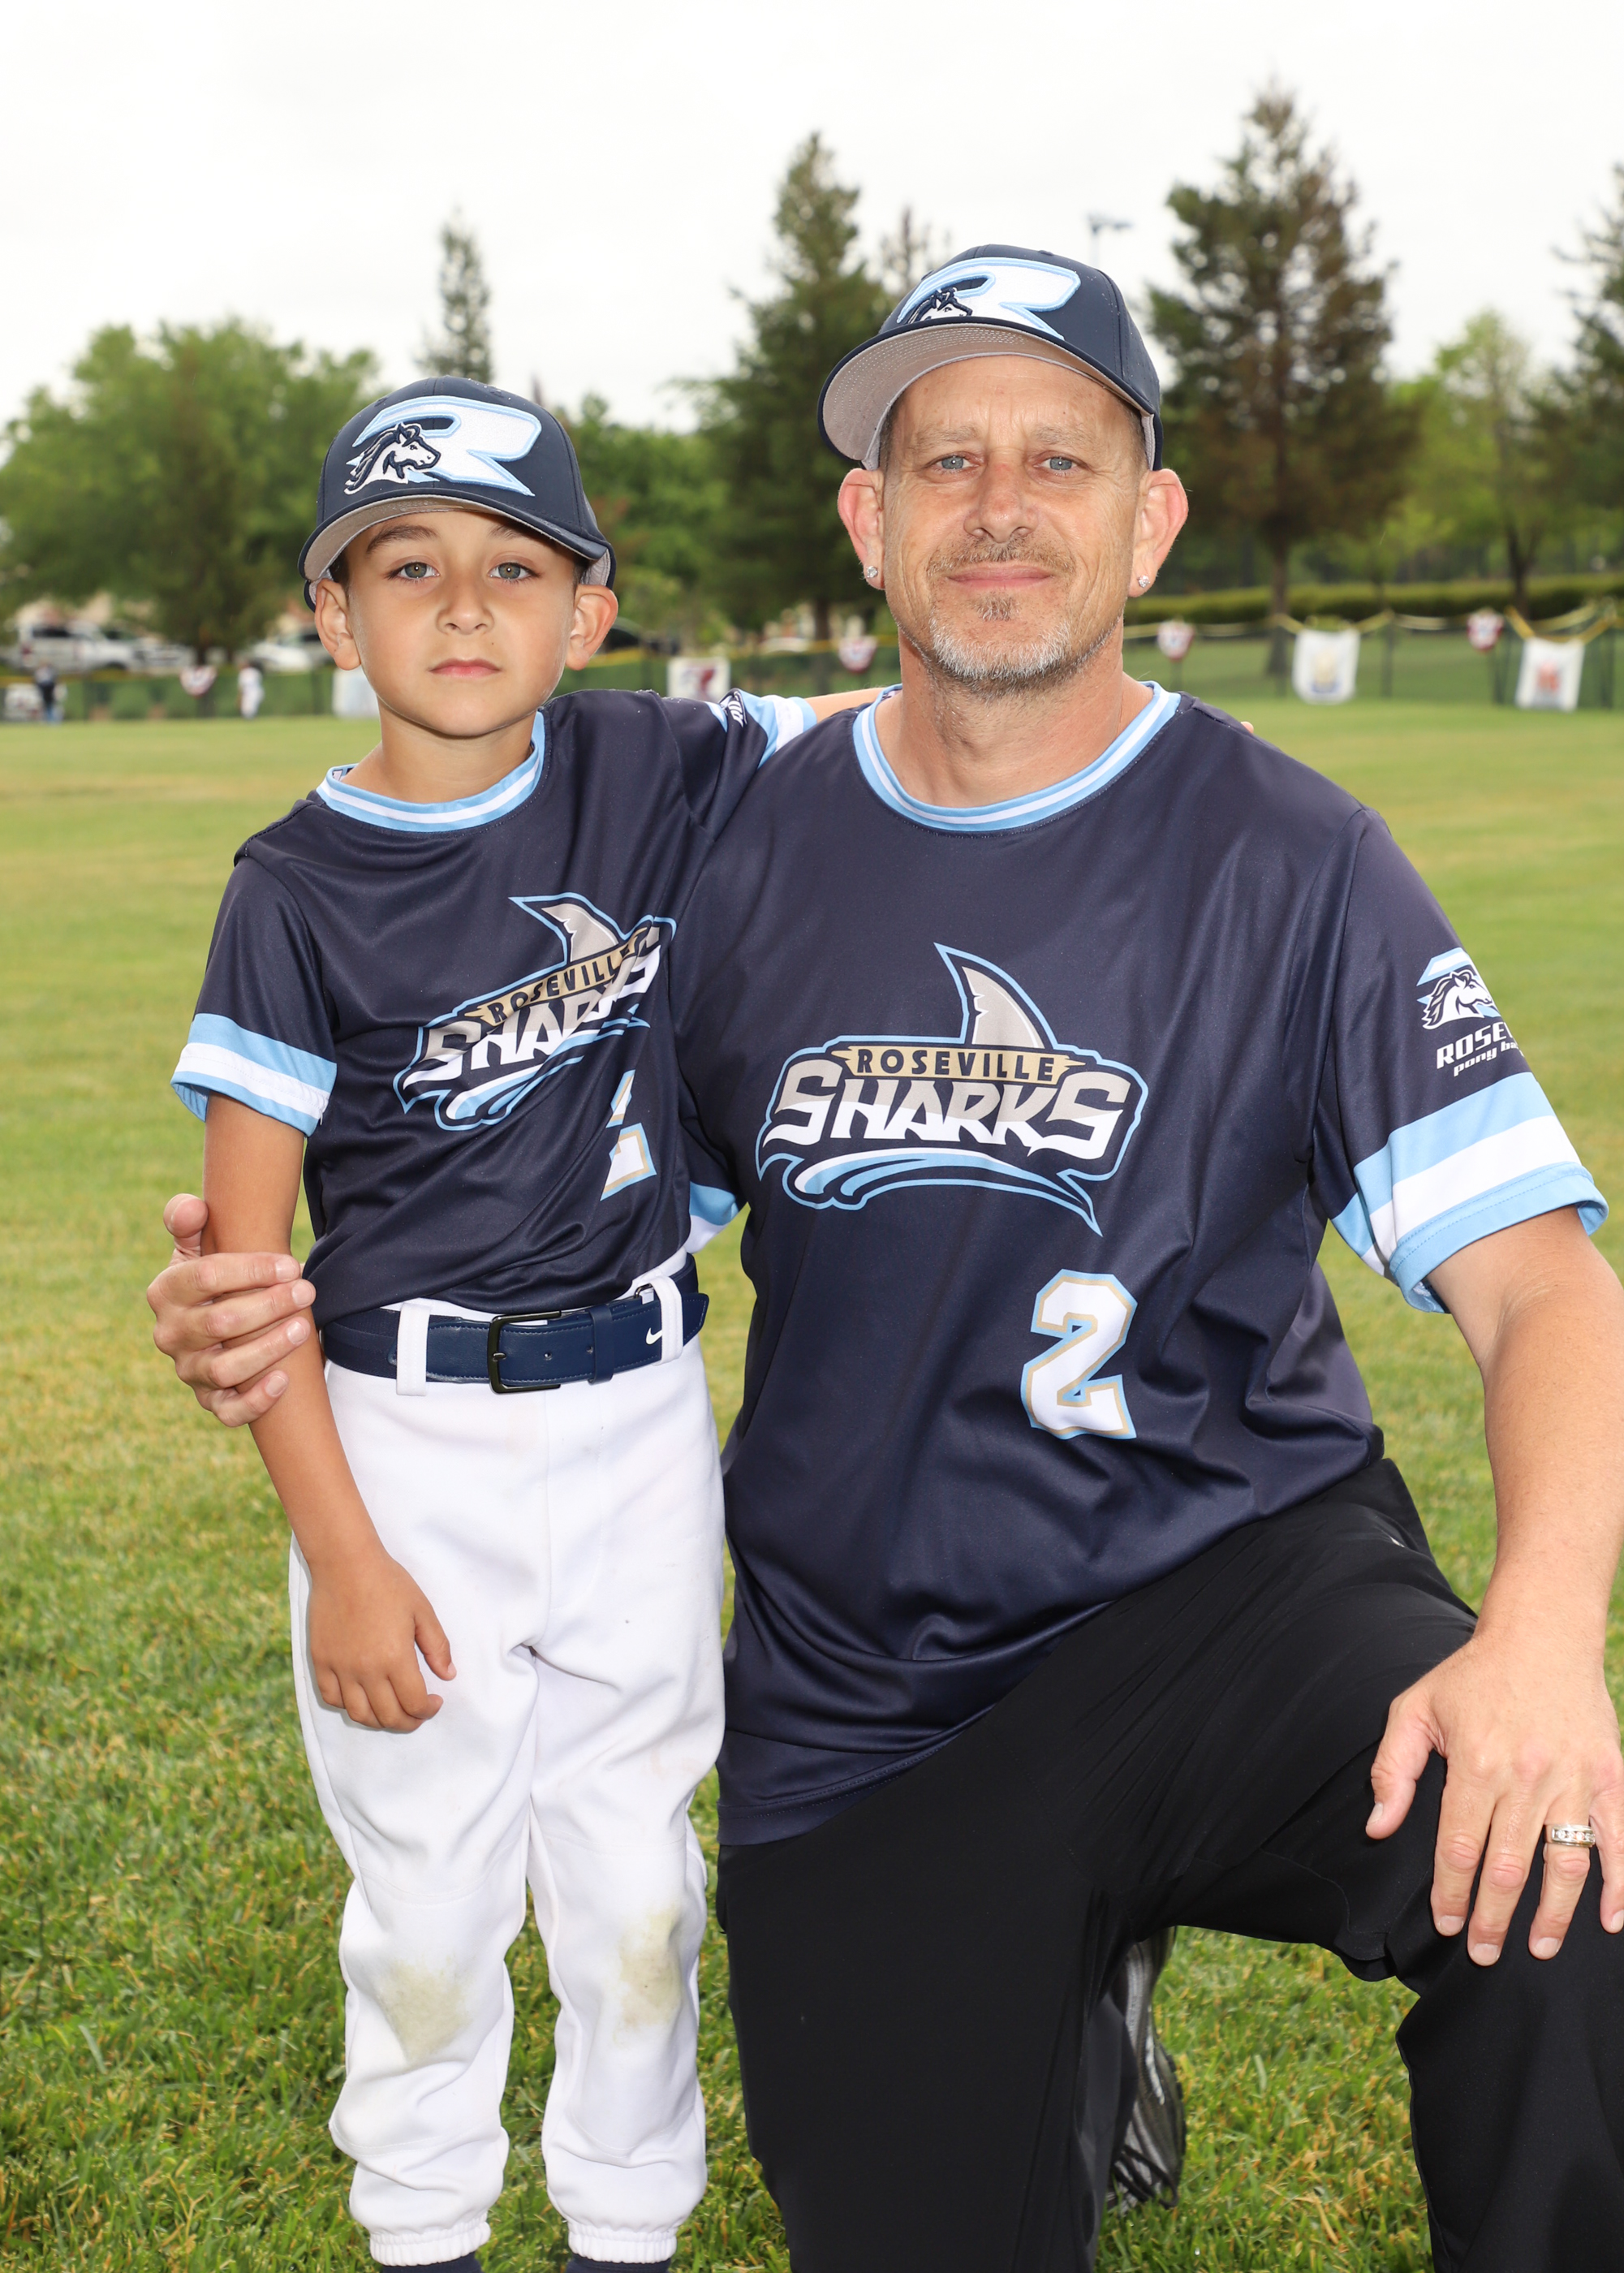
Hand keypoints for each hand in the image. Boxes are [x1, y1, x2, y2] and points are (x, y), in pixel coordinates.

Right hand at [147, 1194, 315, 1424]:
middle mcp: (170, 1335)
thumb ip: (188, 1220)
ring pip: (225, 1369)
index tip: (290, 1264)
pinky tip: (284, 1380)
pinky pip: (228, 1411)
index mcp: (165, 1292)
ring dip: (267, 1349)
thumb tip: (193, 1208)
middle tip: (307, 1291)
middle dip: (269, 1305)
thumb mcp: (195, 1246)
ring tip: (303, 1328)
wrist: (218, 1319)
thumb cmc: (212, 1278)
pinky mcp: (210, 1400)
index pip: (204, 1278)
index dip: (251, 1270)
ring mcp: (189, 1371)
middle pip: (219, 1323)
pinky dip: (255, 1401)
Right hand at [307, 1545, 455, 1731]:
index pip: (414, 1704)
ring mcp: (340, 1668)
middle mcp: (366, 1670)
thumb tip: (448, 1675)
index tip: (434, 1702)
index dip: (427, 1711)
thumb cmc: (388, 1583)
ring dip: (379, 1721)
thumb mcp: (422, 1611)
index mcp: (395, 1658)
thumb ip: (437, 1646)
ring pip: (359, 1714)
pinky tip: (361, 1697)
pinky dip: (348, 1705)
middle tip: (417, 1714)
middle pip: (388, 1717)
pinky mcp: (321, 1661)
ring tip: (391, 1710)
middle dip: (408, 1722)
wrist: (345, 1564)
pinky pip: (331, 1698)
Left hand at [1368, 1627, 1623, 1960]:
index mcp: (1476, 1762)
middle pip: (1508, 1866)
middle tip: (1483, 1953)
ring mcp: (1574, 1778)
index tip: (1444, 1924)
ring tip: (1537, 1949)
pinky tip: (1611, 1922)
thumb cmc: (1470, 1678)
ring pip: (1565, 1864)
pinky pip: (1619, 1840)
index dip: (1450, 1893)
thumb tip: (1377, 1828)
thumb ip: (1392, 1769)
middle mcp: (1527, 1775)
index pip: (1458, 1847)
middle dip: (1493, 1918)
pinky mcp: (1610, 1776)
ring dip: (1552, 1915)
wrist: (1540, 1637)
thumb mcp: (1414, 1708)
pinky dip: (1620, 1885)